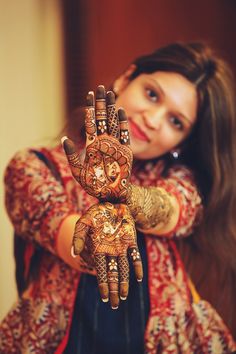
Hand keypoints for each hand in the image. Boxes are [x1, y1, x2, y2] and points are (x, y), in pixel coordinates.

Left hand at [62, 86, 132, 201]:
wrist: (110, 194)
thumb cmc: (94, 185)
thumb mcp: (78, 171)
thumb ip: (72, 156)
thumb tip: (64, 139)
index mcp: (92, 145)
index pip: (91, 123)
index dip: (91, 108)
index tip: (89, 94)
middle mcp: (104, 142)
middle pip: (102, 118)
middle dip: (101, 103)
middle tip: (100, 87)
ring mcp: (115, 145)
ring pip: (112, 122)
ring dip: (111, 108)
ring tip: (110, 94)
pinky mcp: (125, 150)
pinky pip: (124, 134)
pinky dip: (122, 123)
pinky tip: (119, 111)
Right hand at [71, 202, 142, 308]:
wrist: (112, 201)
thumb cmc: (96, 213)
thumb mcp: (84, 222)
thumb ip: (78, 236)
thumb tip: (75, 254)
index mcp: (98, 249)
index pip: (100, 271)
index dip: (103, 284)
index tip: (104, 296)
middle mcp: (110, 251)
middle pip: (112, 274)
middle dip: (113, 289)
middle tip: (114, 304)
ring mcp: (121, 247)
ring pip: (123, 268)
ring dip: (123, 282)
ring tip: (123, 296)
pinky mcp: (131, 240)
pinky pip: (135, 256)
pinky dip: (136, 266)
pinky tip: (137, 278)